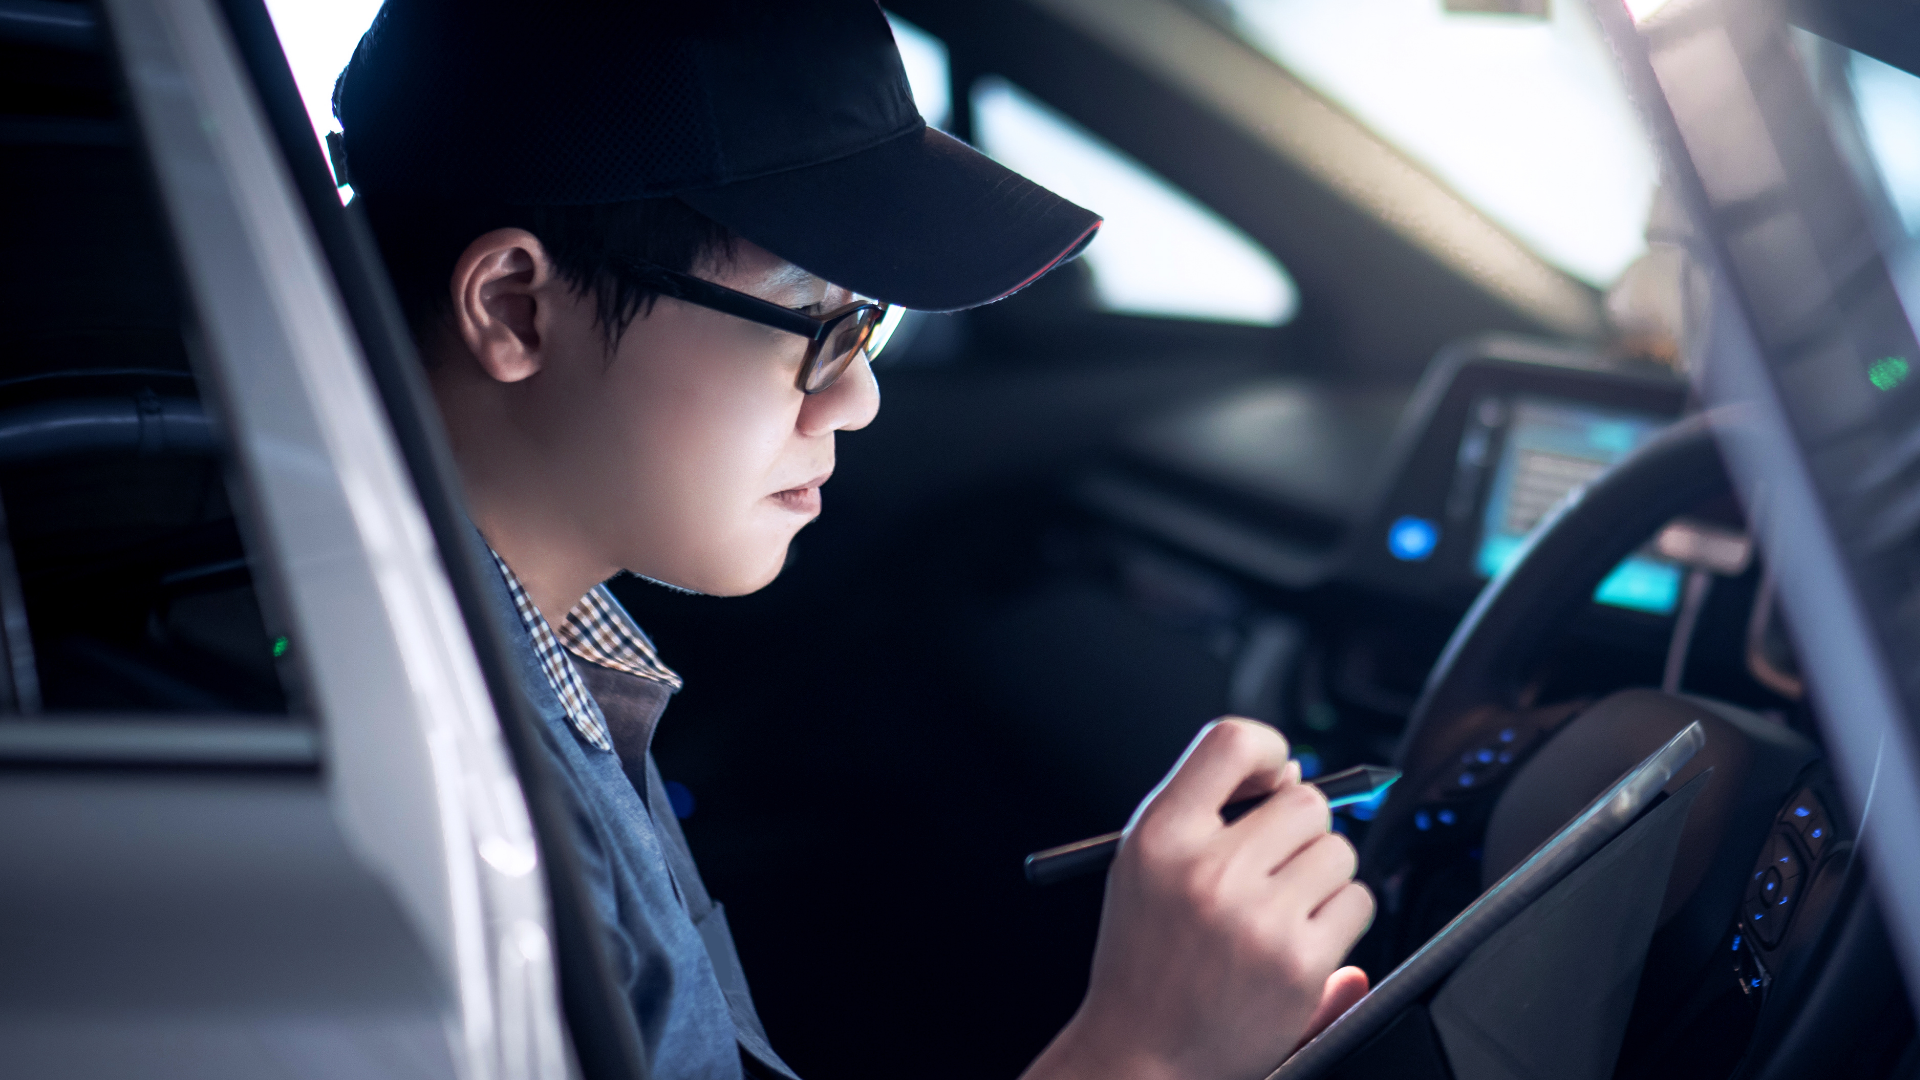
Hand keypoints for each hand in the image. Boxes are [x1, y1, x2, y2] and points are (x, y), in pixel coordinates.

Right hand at [1024, 718, 1373, 1079]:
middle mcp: (1206, 871)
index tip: (1273, 778)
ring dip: (1323, 875)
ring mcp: (1256, 918)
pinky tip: (1299, 941)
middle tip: (1275, 866)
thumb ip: (1207, 811)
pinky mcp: (1299, 963)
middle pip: (1305, 801)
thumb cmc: (1147, 957)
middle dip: (1301, 830)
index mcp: (1159, 837)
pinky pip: (1358, 902)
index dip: (1269, 751)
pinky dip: (1341, 918)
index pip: (1232, 742)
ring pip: (1340, 851)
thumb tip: (1293, 771)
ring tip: (1281, 910)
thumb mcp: (1145, 867)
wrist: (1142, 1055)